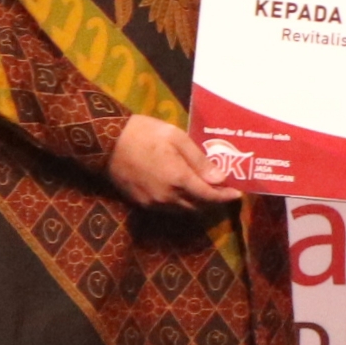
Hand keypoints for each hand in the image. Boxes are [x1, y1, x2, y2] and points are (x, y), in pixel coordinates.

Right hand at [107, 114, 242, 210]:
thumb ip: (199, 161)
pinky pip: (168, 210)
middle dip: (213, 200)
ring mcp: (153, 203)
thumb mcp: (177, 139)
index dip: (225, 197)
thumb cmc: (146, 134)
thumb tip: (221, 178)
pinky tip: (183, 192)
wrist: (108, 142)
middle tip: (223, 189)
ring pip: (183, 210)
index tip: (238, 194)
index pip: (209, 196)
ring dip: (197, 203)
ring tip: (205, 190)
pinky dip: (181, 204)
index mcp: (178, 179)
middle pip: (198, 206)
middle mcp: (167, 197)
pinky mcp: (141, 204)